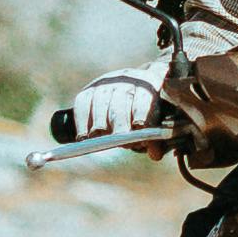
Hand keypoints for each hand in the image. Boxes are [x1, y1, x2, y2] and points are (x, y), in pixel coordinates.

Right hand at [45, 71, 162, 145]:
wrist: (132, 87)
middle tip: (121, 141)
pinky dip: (81, 123)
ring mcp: (105, 84)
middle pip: (120, 106)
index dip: (141, 115)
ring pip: (100, 106)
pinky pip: (81, 105)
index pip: (143, 101)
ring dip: (100, 126)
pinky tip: (83, 137)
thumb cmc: (147, 110)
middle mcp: (124, 81)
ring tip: (101, 143)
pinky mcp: (88, 91)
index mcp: (147, 85)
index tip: (139, 131)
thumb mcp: (156, 120)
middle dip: (119, 126)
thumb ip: (156, 138)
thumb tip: (154, 155)